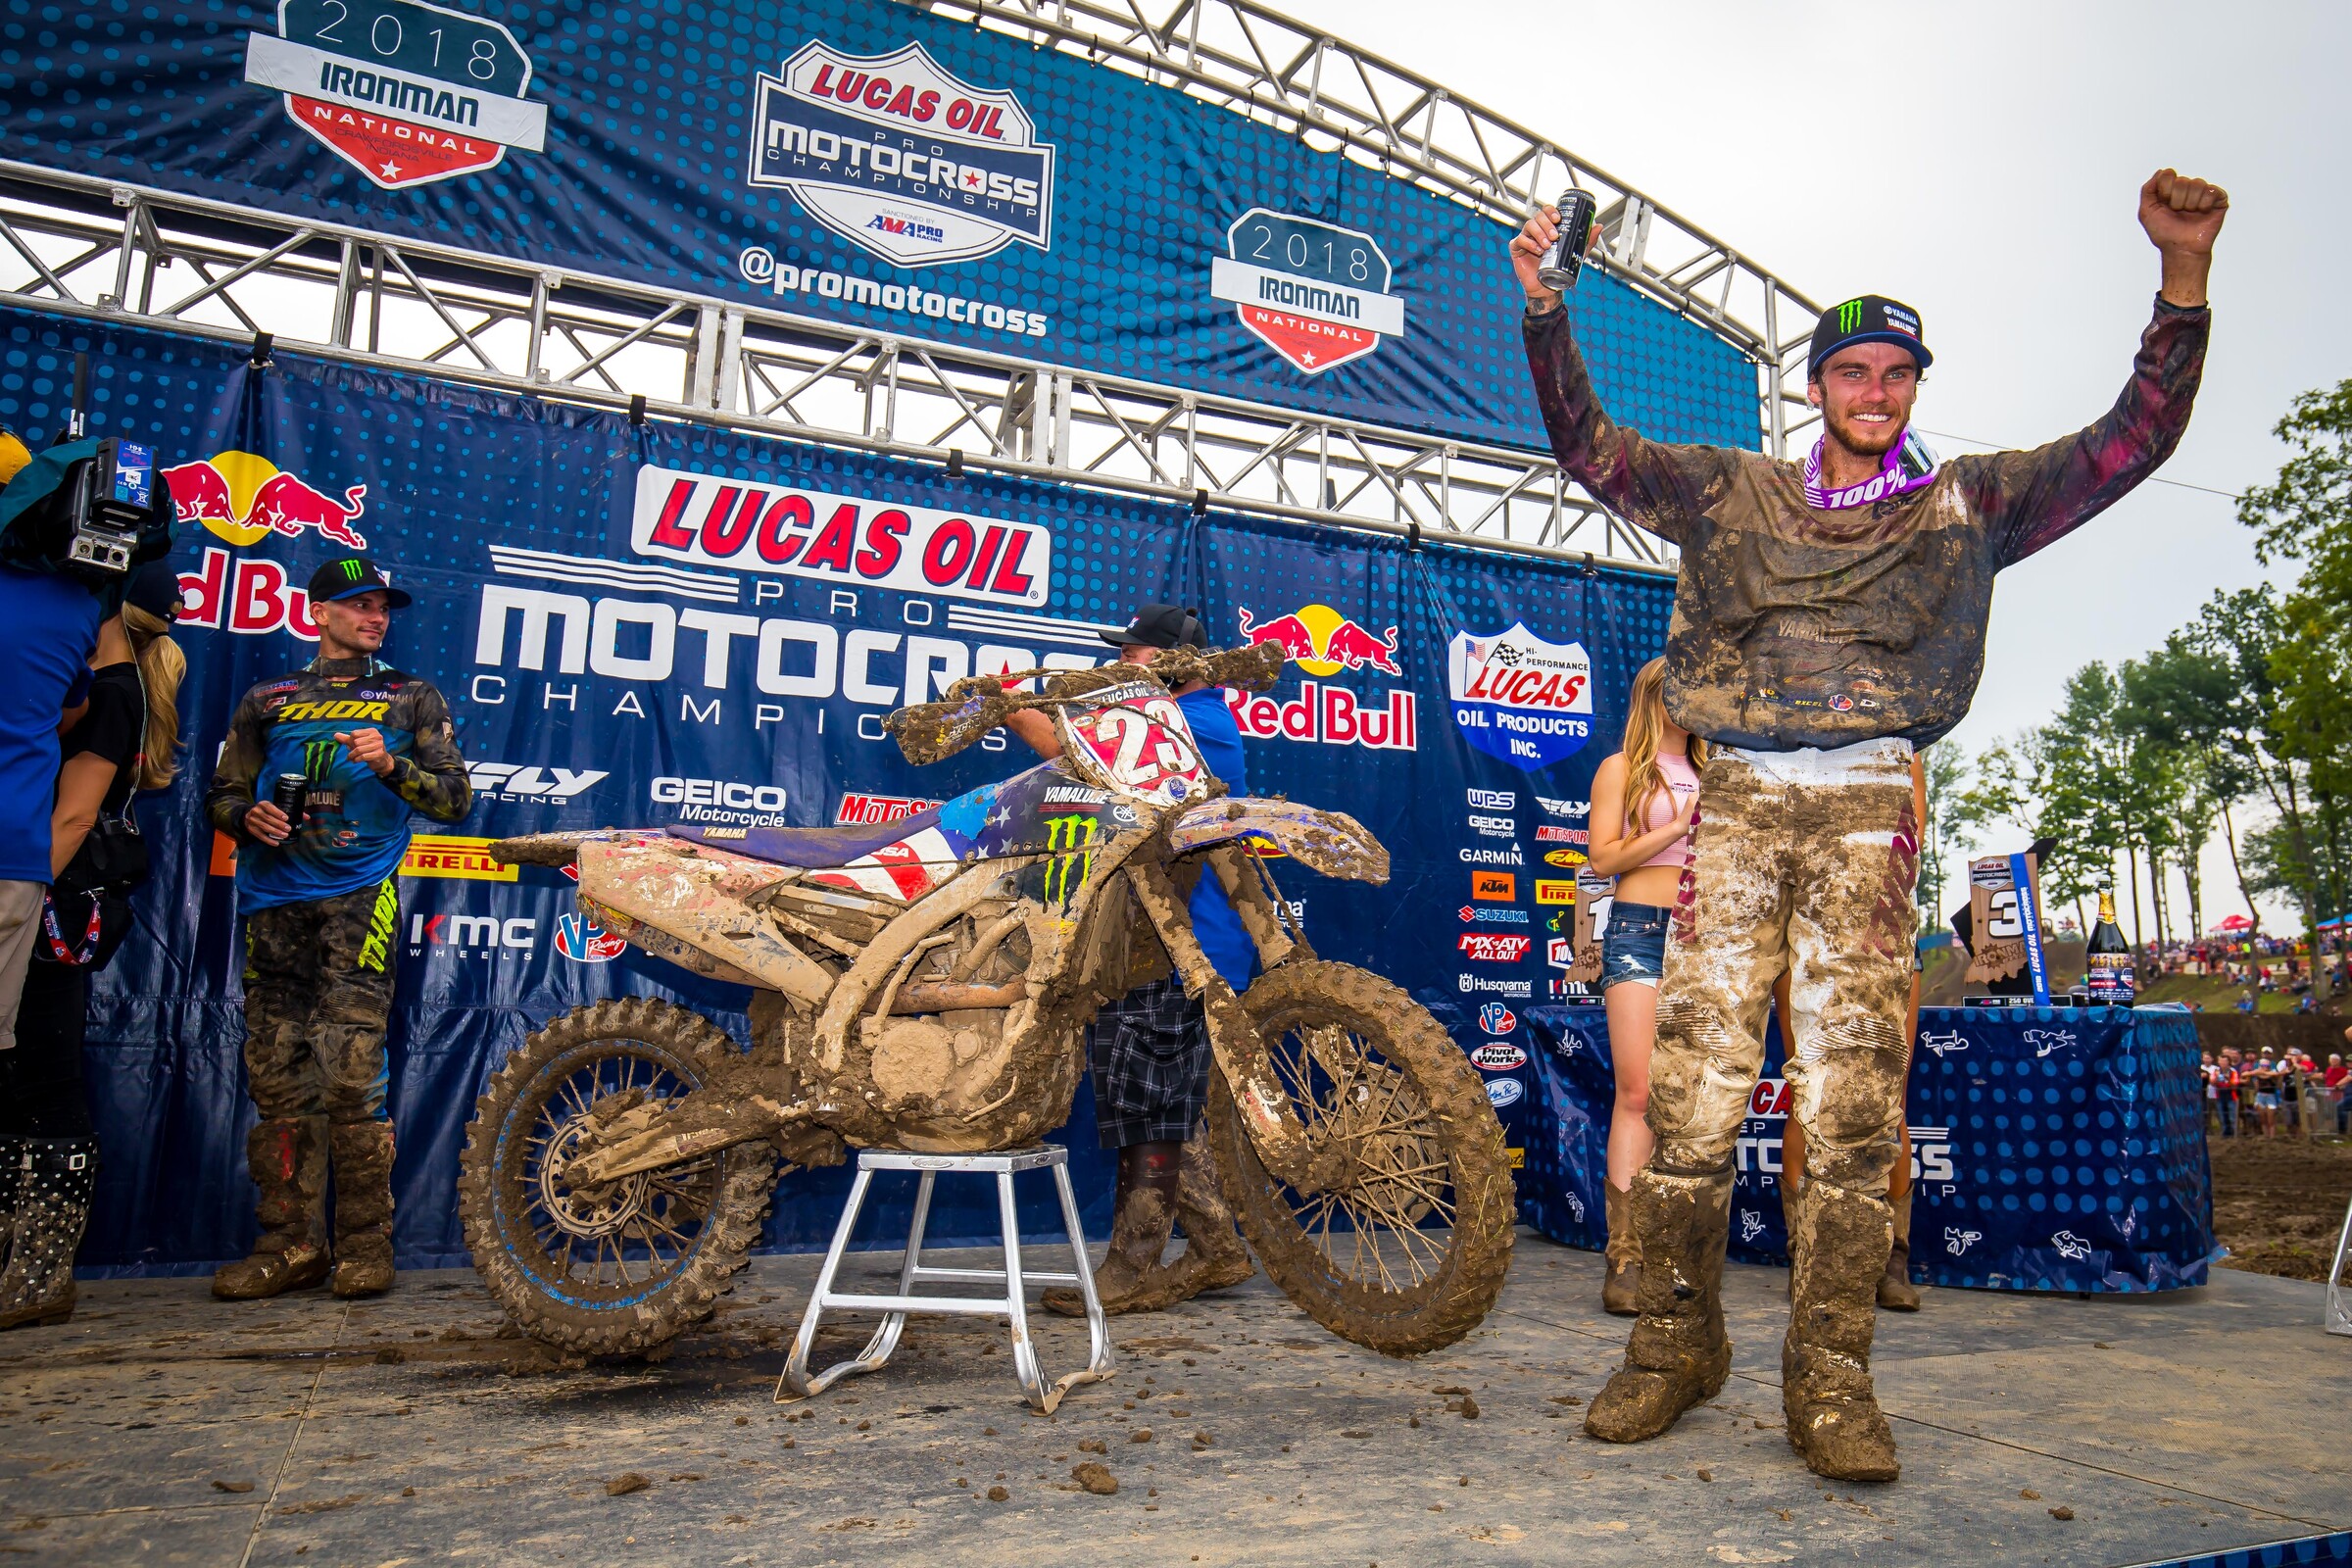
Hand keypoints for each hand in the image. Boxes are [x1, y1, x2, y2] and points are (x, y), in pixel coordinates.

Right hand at [243, 800, 293, 845]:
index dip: (278, 813)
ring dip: (276, 832)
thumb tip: (299, 818)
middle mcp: (255, 811)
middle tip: (288, 828)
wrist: (250, 815)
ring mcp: (252, 820)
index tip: (286, 818)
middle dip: (279, 824)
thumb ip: (282, 811)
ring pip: (264, 827)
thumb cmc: (265, 812)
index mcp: (262, 804)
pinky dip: (269, 840)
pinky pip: (260, 835)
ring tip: (284, 835)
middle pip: (268, 818)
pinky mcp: (251, 829)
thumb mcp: (271, 807)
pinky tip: (276, 842)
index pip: (269, 807)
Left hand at [337, 727, 393, 775]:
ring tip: (351, 758)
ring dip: (352, 755)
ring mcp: (379, 745)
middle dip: (352, 749)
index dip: (350, 740)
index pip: (354, 733)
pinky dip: (357, 759)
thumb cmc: (369, 749)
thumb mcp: (358, 743)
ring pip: (359, 750)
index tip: (351, 746)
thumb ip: (347, 739)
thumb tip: (335, 735)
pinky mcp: (379, 754)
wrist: (382, 760)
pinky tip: (356, 760)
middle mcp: (377, 736)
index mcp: (372, 731)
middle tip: (352, 752)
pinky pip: (363, 756)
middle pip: (356, 742)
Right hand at [1509, 203, 1604, 312]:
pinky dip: (1529, 243)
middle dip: (1547, 224)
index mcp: (1548, 227)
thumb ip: (1587, 240)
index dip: (1551, 211)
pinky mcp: (1516, 248)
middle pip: (1538, 216)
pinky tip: (1537, 250)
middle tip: (1555, 236)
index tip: (1558, 218)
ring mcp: (1525, 237)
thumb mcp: (1576, 253)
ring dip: (1539, 233)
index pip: (1547, 211)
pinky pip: (1520, 240)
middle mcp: (1536, 229)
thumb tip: (1599, 226)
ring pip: (1529, 225)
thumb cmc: (1559, 267)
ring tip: (1547, 246)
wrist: (1546, 287)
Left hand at [2140, 168, 2225, 307]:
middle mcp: (2187, 188)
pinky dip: (2203, 204)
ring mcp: (2203, 193)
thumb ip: (2147, 190)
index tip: (2164, 204)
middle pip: (2181, 180)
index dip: (2164, 191)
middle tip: (2178, 212)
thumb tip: (2161, 172)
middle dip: (2176, 200)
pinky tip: (2202, 213)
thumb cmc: (2164, 233)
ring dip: (2189, 204)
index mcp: (2171, 189)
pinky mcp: (2218, 198)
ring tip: (2190, 214)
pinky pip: (2211, 190)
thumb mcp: (2146, 212)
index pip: (2167, 174)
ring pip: (2197, 184)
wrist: (2181, 248)